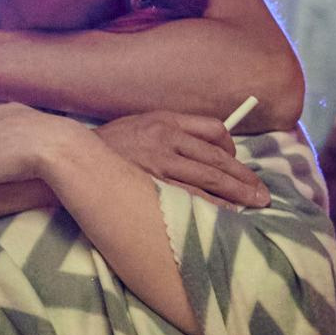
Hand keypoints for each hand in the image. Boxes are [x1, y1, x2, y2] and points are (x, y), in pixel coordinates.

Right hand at [97, 112, 268, 208]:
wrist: (72, 155)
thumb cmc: (107, 147)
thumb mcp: (138, 125)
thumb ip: (167, 133)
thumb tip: (199, 150)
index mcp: (165, 120)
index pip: (212, 129)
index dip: (230, 147)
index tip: (237, 162)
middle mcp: (166, 138)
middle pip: (216, 158)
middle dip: (243, 176)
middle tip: (263, 193)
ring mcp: (159, 163)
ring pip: (208, 178)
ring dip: (236, 192)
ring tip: (255, 204)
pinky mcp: (151, 185)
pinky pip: (189, 196)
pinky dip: (212, 205)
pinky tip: (226, 214)